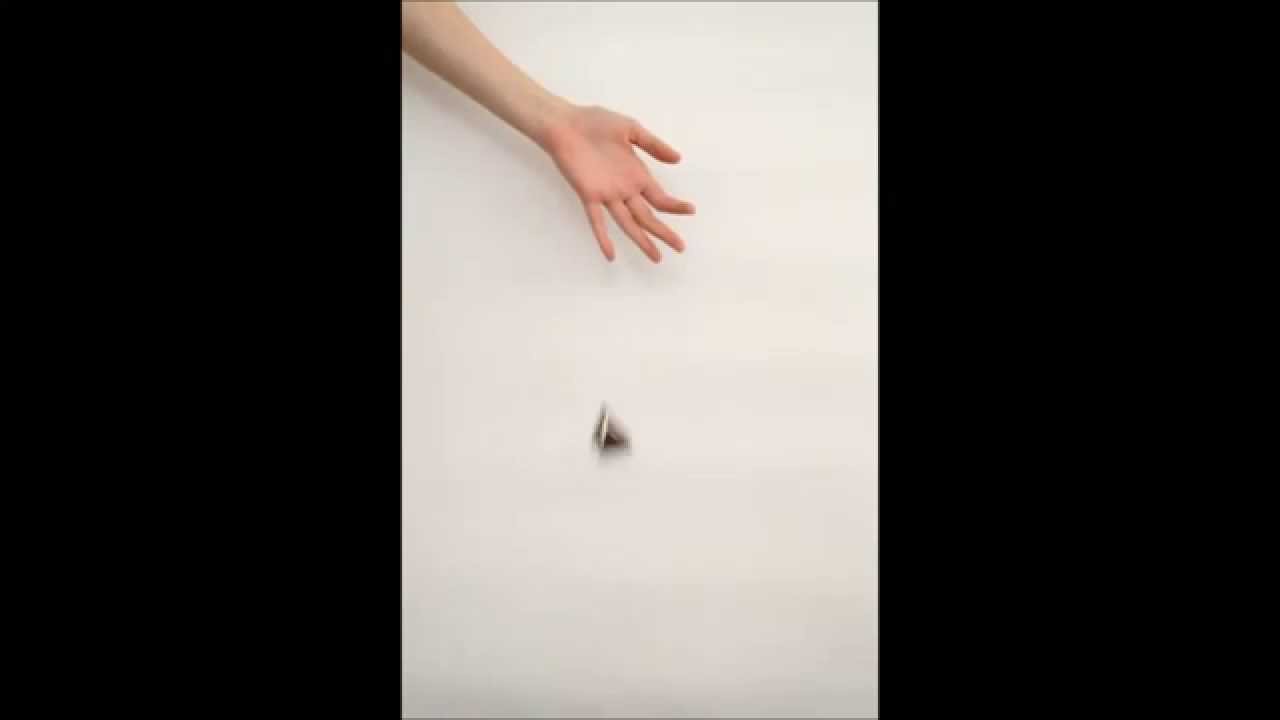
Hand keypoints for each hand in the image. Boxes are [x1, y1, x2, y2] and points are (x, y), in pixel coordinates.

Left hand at [541, 105, 694, 262]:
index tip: (691, 210)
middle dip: (664, 232)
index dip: (675, 206)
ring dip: (642, 240)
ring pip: (628, 223)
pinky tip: (611, 256)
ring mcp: (607, 194)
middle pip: (648, 216)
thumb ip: (653, 145)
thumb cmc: (596, 122)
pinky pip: (596, 221)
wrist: (566, 124)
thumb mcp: (631, 129)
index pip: (660, 197)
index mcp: (636, 174)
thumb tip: (678, 159)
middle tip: (680, 247)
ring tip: (656, 257)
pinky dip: (603, 238)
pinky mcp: (588, 195)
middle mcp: (624, 189)